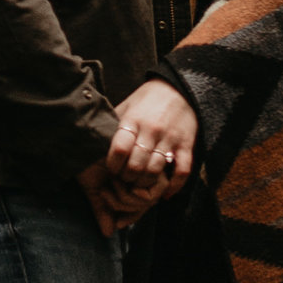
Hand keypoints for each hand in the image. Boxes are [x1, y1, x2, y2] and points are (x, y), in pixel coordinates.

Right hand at [78, 161, 161, 235]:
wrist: (83, 140)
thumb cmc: (86, 161)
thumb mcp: (95, 190)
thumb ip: (103, 211)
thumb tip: (108, 234)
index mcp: (132, 177)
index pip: (142, 205)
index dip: (133, 217)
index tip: (119, 224)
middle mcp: (142, 173)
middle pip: (148, 204)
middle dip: (128, 209)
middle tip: (106, 196)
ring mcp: (146, 167)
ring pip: (149, 200)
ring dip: (128, 200)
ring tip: (110, 185)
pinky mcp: (148, 163)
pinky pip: (148, 193)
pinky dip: (132, 194)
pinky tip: (116, 180)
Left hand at [104, 77, 196, 199]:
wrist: (180, 88)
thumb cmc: (148, 99)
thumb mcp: (127, 105)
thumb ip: (114, 124)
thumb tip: (95, 141)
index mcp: (133, 120)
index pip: (120, 149)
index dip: (113, 165)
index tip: (111, 169)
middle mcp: (152, 130)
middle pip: (136, 165)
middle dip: (127, 178)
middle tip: (125, 179)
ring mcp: (170, 138)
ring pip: (156, 171)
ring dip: (145, 183)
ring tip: (140, 184)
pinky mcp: (186, 145)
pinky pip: (182, 171)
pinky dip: (174, 186)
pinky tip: (165, 194)